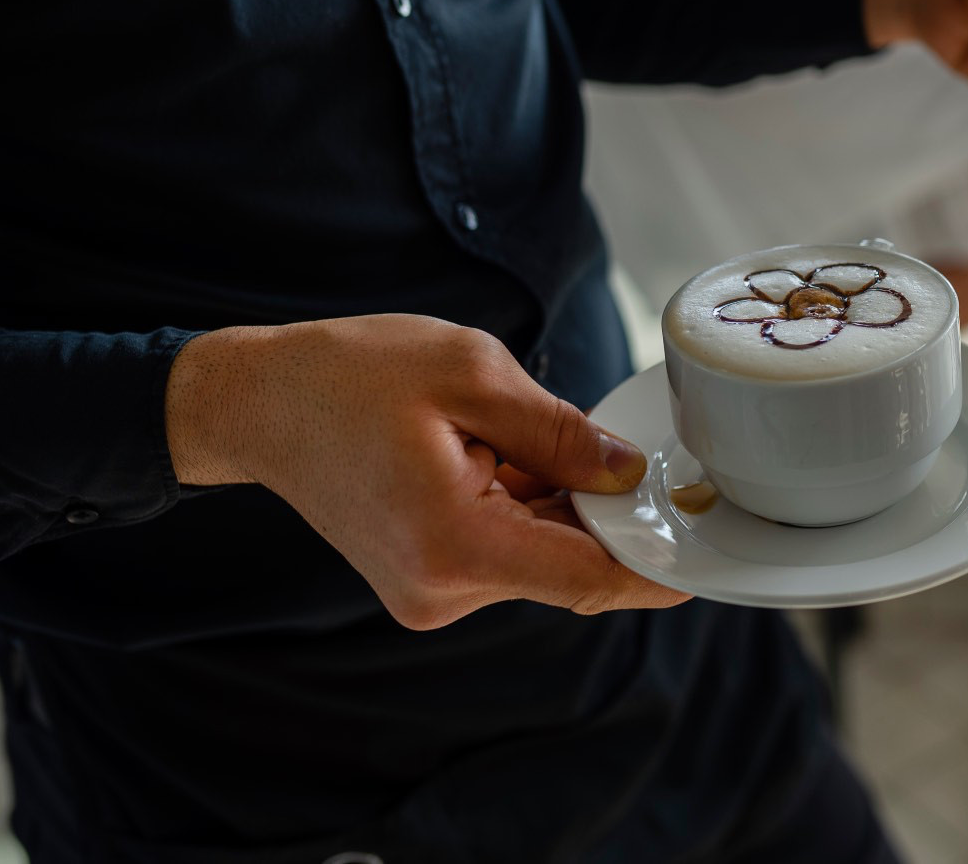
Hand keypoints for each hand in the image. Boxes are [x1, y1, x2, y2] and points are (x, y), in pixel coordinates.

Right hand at [165, 315, 688, 626]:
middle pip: (569, 565)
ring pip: (539, 553)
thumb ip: (559, 432)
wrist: (256, 401)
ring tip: (501, 429)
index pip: (589, 578)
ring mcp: (430, 593)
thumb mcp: (471, 374)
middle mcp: (443, 590)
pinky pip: (504, 547)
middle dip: (600, 507)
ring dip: (553, 500)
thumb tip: (627, 474)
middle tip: (608, 441)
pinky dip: (521, 505)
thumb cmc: (349, 375)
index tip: (710, 548)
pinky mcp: (425, 579)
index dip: (658, 565)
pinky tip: (491, 450)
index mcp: (456, 545)